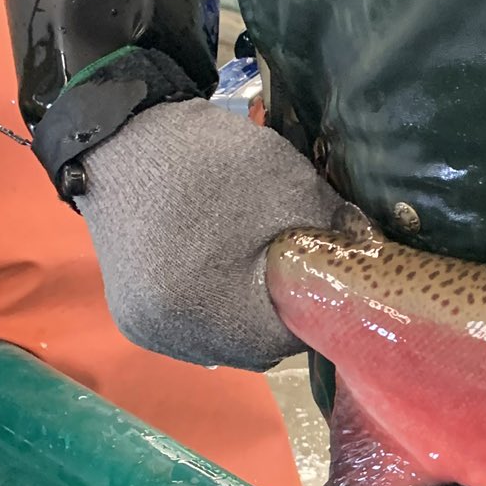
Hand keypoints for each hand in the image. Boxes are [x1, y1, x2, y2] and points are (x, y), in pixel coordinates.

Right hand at [77, 99, 343, 368]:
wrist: (118, 137)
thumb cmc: (208, 160)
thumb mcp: (291, 186)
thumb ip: (336, 232)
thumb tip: (367, 258)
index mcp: (213, 314)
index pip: (296, 336)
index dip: (319, 303)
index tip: (323, 273)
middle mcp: (175, 337)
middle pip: (260, 347)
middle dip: (282, 312)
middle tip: (290, 267)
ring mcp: (150, 333)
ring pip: (227, 343)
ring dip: (247, 315)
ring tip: (250, 267)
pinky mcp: (133, 321)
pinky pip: (194, 332)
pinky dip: (214, 310)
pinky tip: (218, 273)